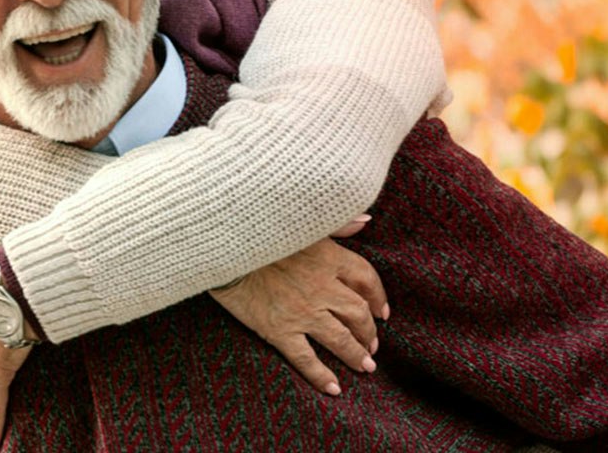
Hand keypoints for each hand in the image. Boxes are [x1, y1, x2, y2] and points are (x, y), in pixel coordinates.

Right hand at [209, 219, 387, 395]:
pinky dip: (322, 376)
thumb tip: (366, 219)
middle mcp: (321, 287)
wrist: (225, 248)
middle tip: (373, 343)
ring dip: (356, 354)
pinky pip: (307, 359)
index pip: (366, 278)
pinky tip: (334, 388)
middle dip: (369, 331)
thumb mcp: (303, 221)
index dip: (378, 296)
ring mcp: (302, 311)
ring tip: (366, 365)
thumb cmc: (262, 230)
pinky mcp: (280, 329)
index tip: (382, 311)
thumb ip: (338, 222)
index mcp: (328, 257)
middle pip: (357, 313)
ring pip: (340, 339)